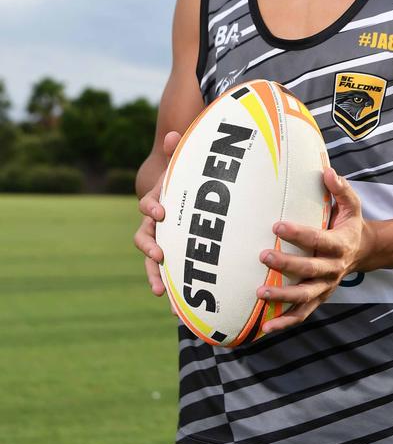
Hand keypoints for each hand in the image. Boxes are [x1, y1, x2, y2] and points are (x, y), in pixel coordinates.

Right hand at [133, 131, 181, 294]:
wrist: (196, 197)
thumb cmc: (190, 182)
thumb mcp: (186, 167)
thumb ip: (179, 152)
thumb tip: (173, 133)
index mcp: (158, 204)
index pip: (148, 206)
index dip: (152, 208)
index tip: (162, 212)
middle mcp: (156, 227)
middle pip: (145, 240)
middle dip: (150, 250)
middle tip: (160, 257)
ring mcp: (163, 245)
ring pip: (153, 264)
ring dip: (156, 278)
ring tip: (161, 294)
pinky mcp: (174, 260)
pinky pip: (169, 277)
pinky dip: (172, 292)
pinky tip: (178, 310)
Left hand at [256, 168, 373, 332]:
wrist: (363, 251)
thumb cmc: (349, 224)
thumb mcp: (351, 205)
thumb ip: (340, 189)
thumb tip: (327, 170)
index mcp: (340, 245)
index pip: (318, 240)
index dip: (299, 234)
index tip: (277, 226)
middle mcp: (333, 269)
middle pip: (309, 270)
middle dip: (286, 264)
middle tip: (263, 256)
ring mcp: (326, 287)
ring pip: (304, 296)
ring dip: (282, 297)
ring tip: (259, 293)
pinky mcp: (318, 299)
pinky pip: (302, 314)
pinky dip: (285, 323)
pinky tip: (265, 329)